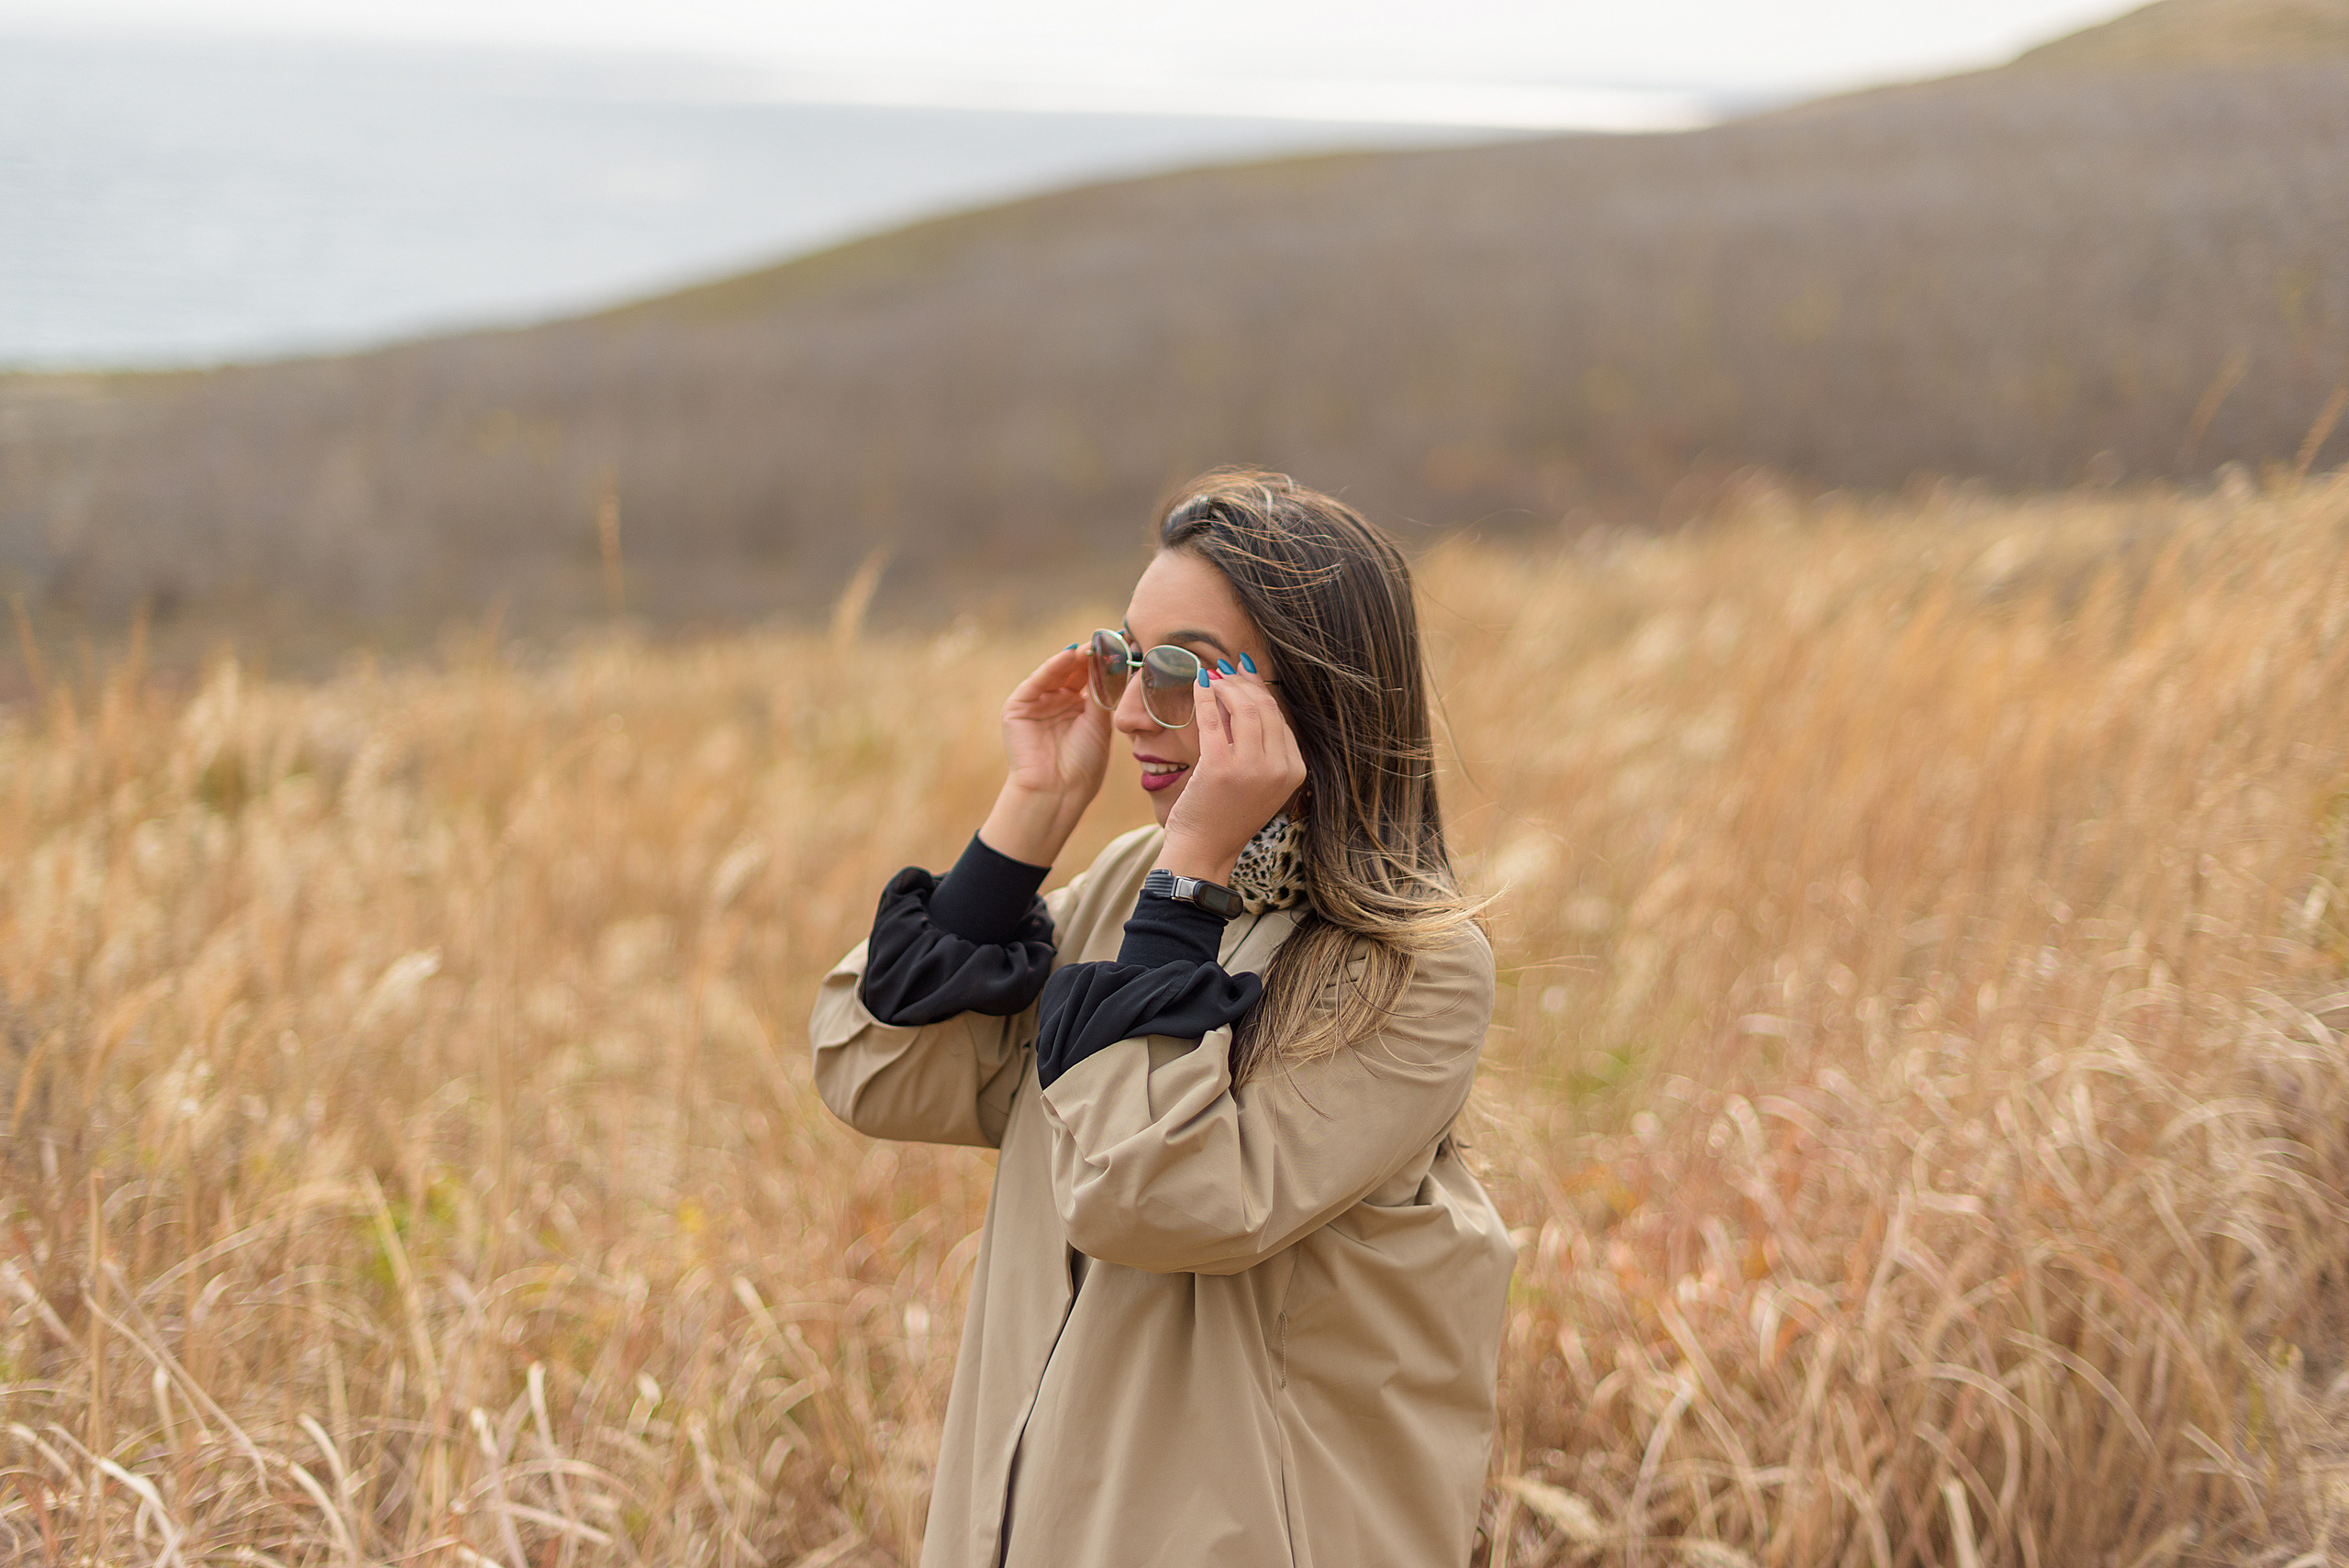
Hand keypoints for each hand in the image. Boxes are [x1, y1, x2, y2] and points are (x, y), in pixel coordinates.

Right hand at [981, 644, 1111, 864]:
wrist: (1056, 793)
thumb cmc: (1082, 767)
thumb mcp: (1099, 725)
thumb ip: (1103, 693)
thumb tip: (1115, 661)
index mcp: (1079, 710)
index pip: (1092, 679)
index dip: (1106, 663)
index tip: (1125, 646)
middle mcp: (1058, 703)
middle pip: (1075, 671)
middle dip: (1092, 655)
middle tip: (1110, 639)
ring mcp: (1038, 704)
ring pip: (1058, 672)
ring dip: (1075, 657)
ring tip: (1093, 645)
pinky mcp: (1018, 707)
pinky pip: (1037, 681)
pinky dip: (1053, 665)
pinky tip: (1070, 654)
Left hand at [1158, 664, 1306, 885]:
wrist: (1205, 849)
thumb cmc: (1227, 813)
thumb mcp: (1260, 779)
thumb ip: (1263, 742)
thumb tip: (1250, 687)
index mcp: (1295, 771)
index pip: (1280, 719)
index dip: (1260, 692)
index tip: (1243, 675)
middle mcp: (1279, 769)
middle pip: (1266, 709)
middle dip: (1244, 684)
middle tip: (1225, 671)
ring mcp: (1251, 769)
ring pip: (1245, 709)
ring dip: (1226, 686)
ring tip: (1212, 676)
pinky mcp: (1220, 767)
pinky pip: (1214, 719)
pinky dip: (1205, 696)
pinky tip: (1199, 684)